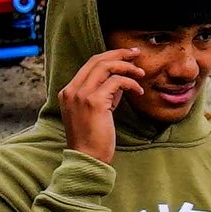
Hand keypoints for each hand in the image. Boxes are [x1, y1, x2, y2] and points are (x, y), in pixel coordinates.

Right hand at [59, 48, 144, 163]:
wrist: (87, 158)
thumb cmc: (94, 138)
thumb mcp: (97, 111)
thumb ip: (104, 94)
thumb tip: (121, 79)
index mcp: (68, 91)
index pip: (89, 64)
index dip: (109, 55)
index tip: (126, 54)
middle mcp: (72, 90)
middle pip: (96, 60)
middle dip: (119, 53)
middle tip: (136, 53)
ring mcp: (81, 95)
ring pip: (106, 66)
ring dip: (127, 66)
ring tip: (141, 73)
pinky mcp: (94, 102)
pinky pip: (117, 82)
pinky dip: (131, 83)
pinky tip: (139, 91)